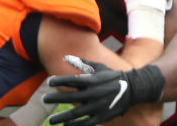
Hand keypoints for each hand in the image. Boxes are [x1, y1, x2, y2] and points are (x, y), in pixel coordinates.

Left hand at [44, 55, 165, 125]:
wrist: (132, 88)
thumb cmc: (111, 76)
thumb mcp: (99, 67)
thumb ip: (82, 63)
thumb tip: (65, 57)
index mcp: (93, 80)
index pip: (72, 80)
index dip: (59, 80)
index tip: (49, 81)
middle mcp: (94, 93)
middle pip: (71, 97)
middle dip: (56, 98)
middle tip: (44, 99)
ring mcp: (98, 106)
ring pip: (76, 113)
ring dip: (62, 117)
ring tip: (51, 120)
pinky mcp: (102, 117)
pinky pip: (86, 123)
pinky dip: (75, 125)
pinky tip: (65, 125)